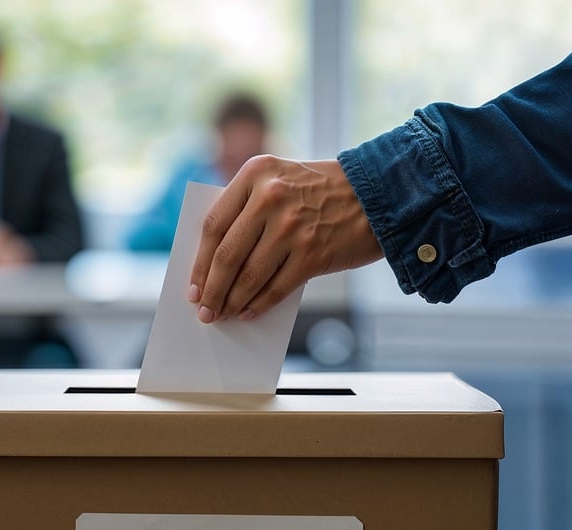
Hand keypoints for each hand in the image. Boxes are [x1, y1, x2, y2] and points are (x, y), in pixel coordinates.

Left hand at [189, 156, 381, 323]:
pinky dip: (259, 304)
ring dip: (232, 301)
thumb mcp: (280, 179)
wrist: (378, 193)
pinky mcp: (312, 253)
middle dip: (212, 289)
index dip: (200, 261)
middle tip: (205, 309)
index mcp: (255, 173)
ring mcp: (292, 226)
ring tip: (224, 314)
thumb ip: (247, 208)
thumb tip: (214, 262)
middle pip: (227, 254)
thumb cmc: (321, 192)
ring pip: (249, 275)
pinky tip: (249, 312)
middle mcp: (271, 197)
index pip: (214, 224)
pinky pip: (275, 287)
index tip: (193, 284)